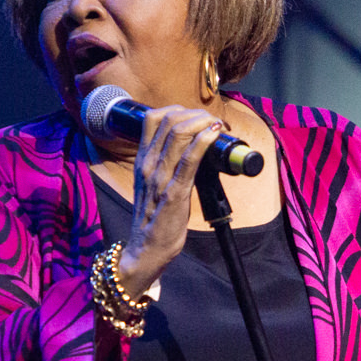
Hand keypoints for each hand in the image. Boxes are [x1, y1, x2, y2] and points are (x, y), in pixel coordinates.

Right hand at [112, 105, 224, 298]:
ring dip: (203, 122)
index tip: (198, 119)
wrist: (145, 250)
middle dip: (196, 113)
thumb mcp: (154, 184)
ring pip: (179, 133)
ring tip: (218, 126)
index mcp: (143, 160)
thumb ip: (167, 164)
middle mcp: (148, 164)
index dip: (179, 110)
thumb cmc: (154, 218)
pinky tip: (214, 133)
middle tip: (214, 122)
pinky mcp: (174, 193)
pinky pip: (189, 159)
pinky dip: (204, 141)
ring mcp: (159, 177)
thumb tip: (192, 148)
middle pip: (169, 119)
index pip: (153, 117)